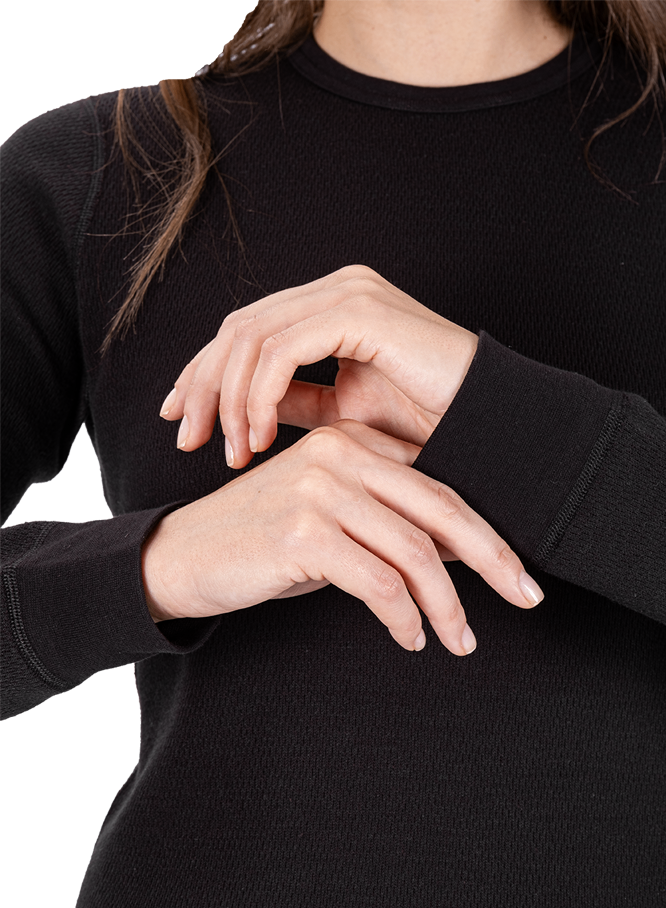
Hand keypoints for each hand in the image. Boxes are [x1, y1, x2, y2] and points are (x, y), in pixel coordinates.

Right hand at [141, 421, 543, 655]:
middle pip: (439, 509)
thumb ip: (387, 524)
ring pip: (413, 552)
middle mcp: (339, 455)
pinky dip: (402, 618)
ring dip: (446, 605)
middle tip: (527, 596)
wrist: (182, 556)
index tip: (515, 571)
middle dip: (492, 558)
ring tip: (459, 640)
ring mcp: (320, 490)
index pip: (437, 485)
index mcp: (351, 440)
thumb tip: (461, 555)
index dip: (484, 532)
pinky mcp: (303, 531)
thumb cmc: (261, 542)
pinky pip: (378, 583)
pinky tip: (409, 639)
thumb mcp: (331, 522)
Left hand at [158, 264, 478, 465]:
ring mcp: (347, 293)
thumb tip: (245, 413)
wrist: (491, 424)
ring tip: (231, 450)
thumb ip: (295, 403)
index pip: (246, 330)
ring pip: (252, 338)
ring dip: (230, 399)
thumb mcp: (343, 416)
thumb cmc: (429, 422)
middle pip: (237, 328)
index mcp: (329, 306)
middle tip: (186, 437)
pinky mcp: (360, 312)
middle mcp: (334, 289)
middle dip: (203, 385)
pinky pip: (284, 350)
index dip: (203, 372)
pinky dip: (260, 396)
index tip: (178, 416)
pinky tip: (259, 435)